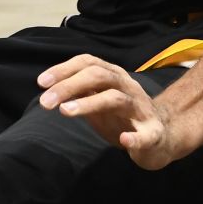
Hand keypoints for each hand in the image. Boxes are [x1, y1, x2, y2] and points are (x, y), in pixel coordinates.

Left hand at [37, 55, 188, 169]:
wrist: (161, 137)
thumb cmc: (123, 117)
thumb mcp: (97, 102)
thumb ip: (78, 94)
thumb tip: (49, 90)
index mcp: (114, 77)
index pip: (88, 63)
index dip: (64, 70)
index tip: (41, 82)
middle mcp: (128, 87)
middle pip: (98, 76)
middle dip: (69, 85)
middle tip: (45, 102)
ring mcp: (142, 109)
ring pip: (116, 98)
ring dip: (90, 104)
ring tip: (65, 112)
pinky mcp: (154, 133)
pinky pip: (146, 134)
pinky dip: (135, 137)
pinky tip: (124, 140)